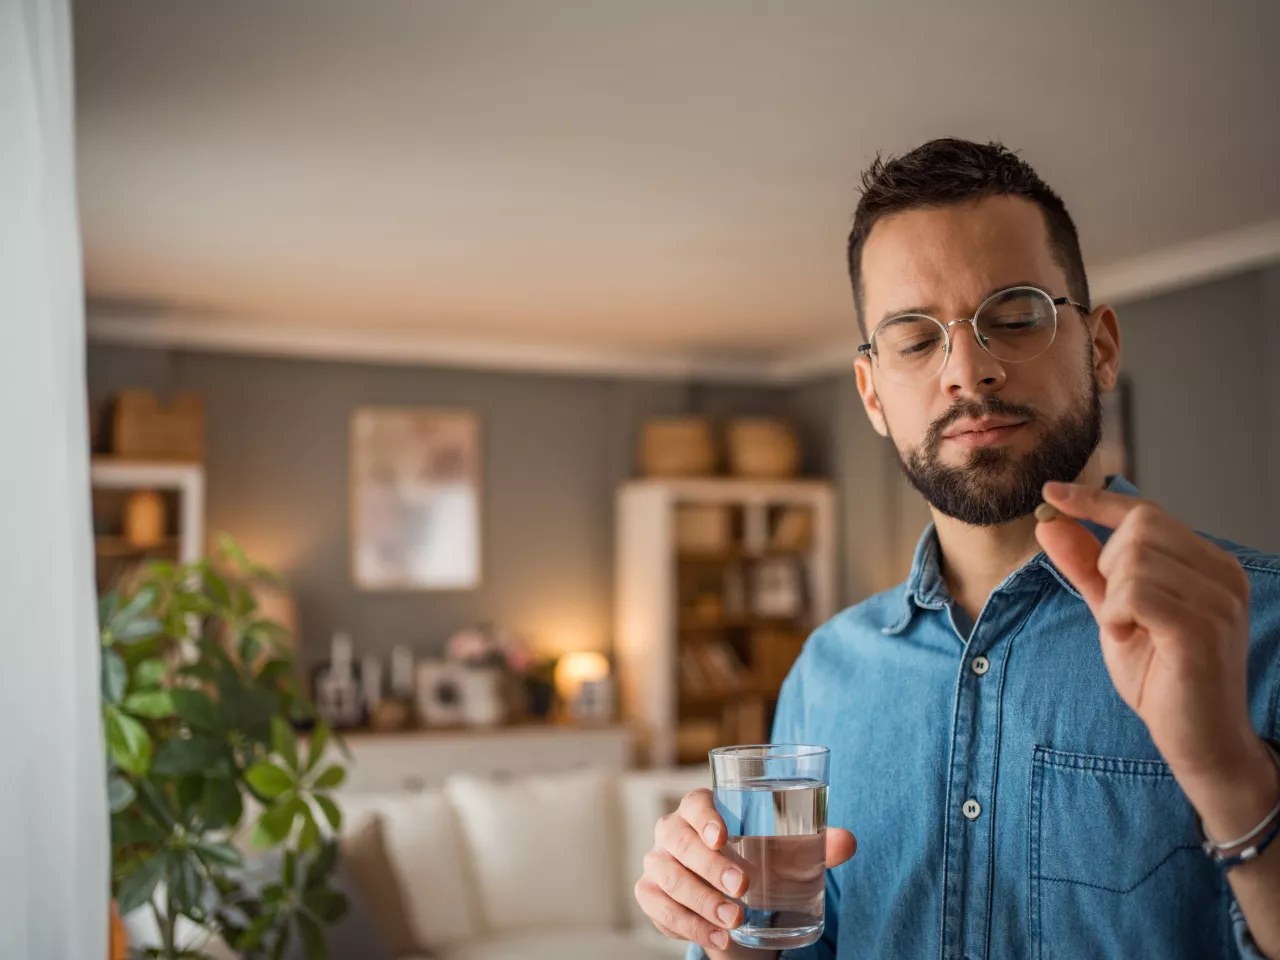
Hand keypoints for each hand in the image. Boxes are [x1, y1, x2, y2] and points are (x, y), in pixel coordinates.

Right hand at [634, 787, 855, 954]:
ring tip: (736, 920)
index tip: (723, 835)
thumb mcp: (784, 851)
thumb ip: (816, 846)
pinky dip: (689, 925)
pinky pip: (662, 909)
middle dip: (710, 865)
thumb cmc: (756, 858)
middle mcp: (671, 830)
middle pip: (679, 840)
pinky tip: (718, 936)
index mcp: (700, 808)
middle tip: (743, 888)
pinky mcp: (650, 894)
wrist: (730, 894)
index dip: (704, 816)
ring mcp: (657, 862)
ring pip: (669, 877)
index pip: (694, 802)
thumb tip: (848, 842)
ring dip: (702, 901)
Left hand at [1035, 481, 1261, 793]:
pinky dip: (1116, 613)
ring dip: (1113, 597)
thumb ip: (1085, 566)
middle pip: (1138, 528)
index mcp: (1209, 564)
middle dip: (1108, 564)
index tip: (1051, 492)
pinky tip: (1128, 637)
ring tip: (1129, 630)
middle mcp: (1222, 574)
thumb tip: (1050, 522)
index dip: (1094, 500)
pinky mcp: (1202, 627)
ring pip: (1134, 559)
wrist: (1200, 741)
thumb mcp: (1114, 613)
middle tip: (1118, 611)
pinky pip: (1135, 592)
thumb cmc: (1162, 678)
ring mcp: (1218, 599)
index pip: (1146, 512)